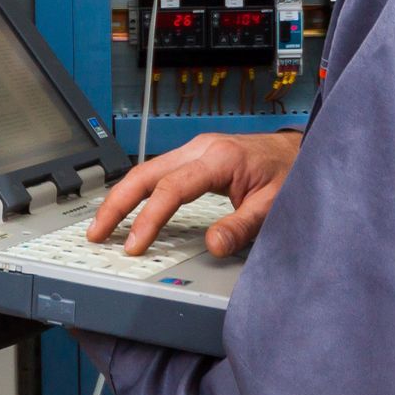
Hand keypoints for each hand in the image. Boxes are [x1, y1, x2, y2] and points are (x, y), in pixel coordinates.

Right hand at [87, 130, 301, 257]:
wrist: (298, 152)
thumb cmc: (289, 174)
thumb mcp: (273, 205)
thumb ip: (243, 227)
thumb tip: (212, 247)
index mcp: (219, 158)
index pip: (172, 189)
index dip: (149, 218)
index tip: (134, 245)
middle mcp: (201, 148)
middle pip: (146, 172)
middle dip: (117, 203)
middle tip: (97, 233)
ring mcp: (195, 149)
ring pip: (146, 170)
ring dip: (122, 197)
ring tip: (102, 225)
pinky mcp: (194, 156)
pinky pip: (158, 172)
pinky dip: (138, 191)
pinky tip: (127, 208)